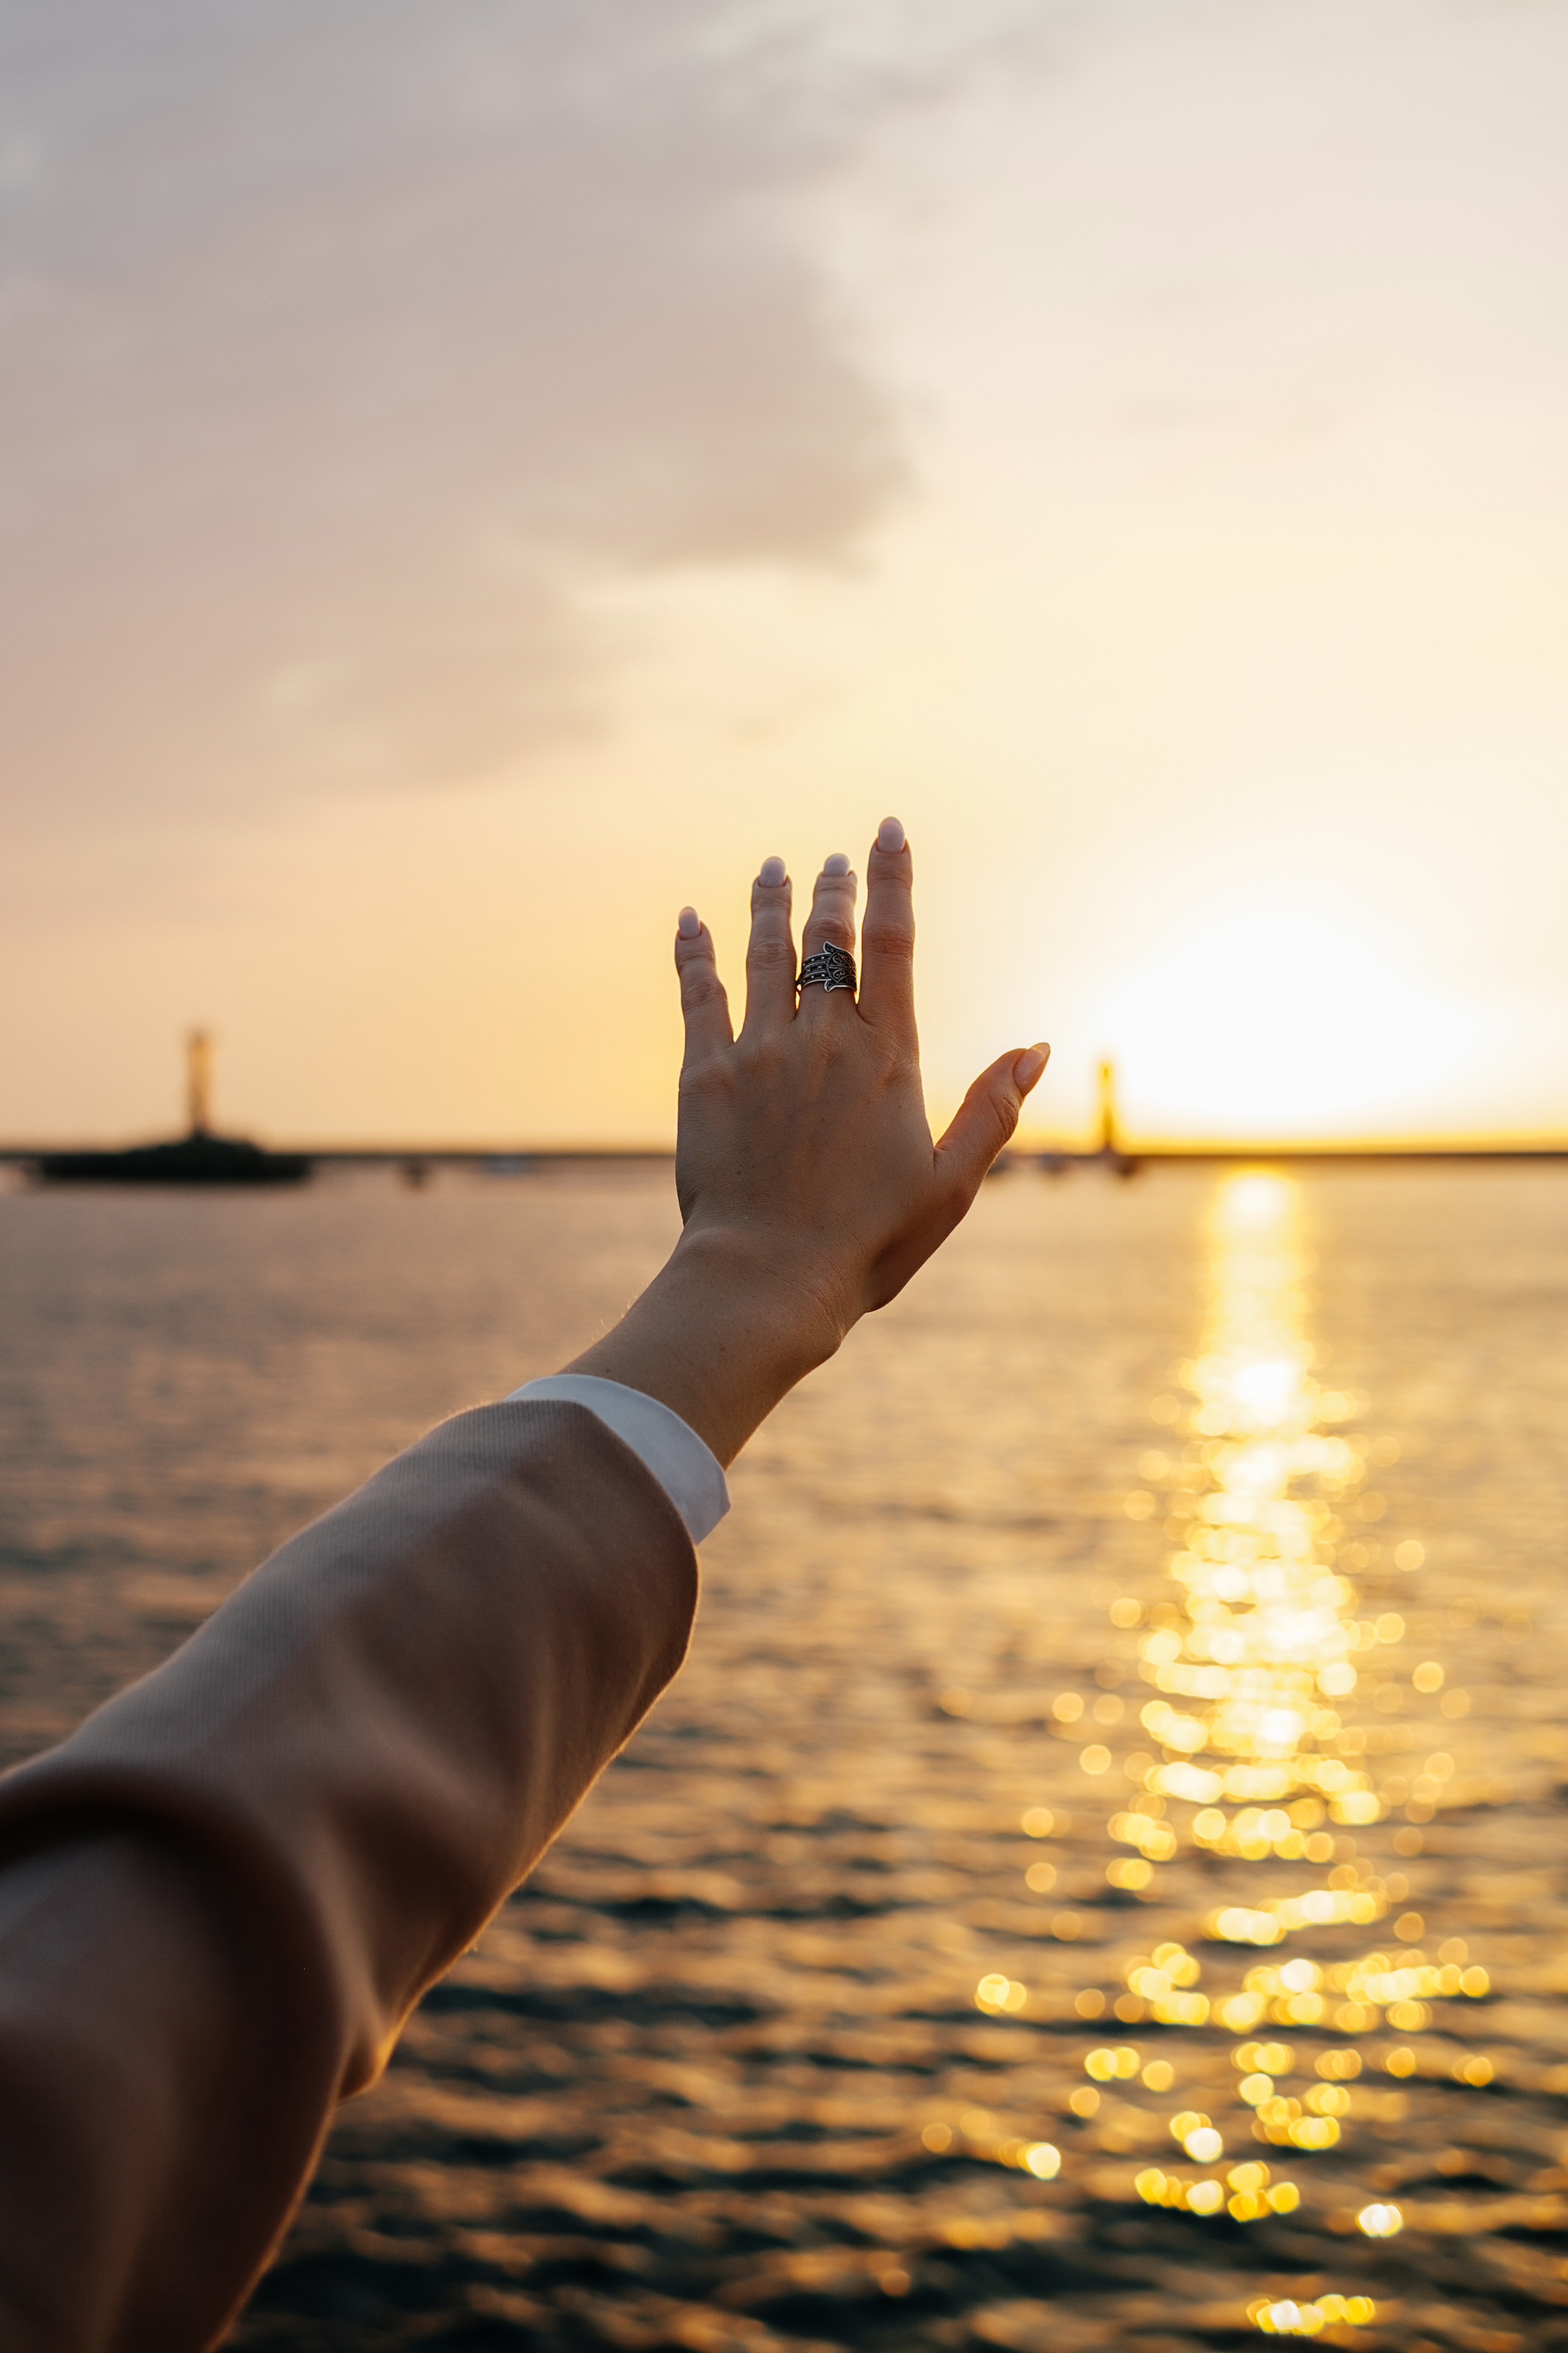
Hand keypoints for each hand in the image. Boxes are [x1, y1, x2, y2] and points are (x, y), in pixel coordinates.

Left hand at [566, 819, 1047, 1464]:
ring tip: (772, 866)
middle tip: (833, 857)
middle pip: (827, 937)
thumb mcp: (951, 1185)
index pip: (892, 942)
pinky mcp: (705, 1076)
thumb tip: (1038, 1048)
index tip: (886, 833)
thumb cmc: (868, 1244)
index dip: (891, 879)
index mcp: (887, 1057)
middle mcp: (823, 1038)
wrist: (768, 1279)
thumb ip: (991, 1110)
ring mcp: (759, 1051)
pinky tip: (689, 919)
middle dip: (833, 888)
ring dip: (768, 903)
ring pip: (764, 953)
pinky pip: (697, 994)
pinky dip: (694, 951)